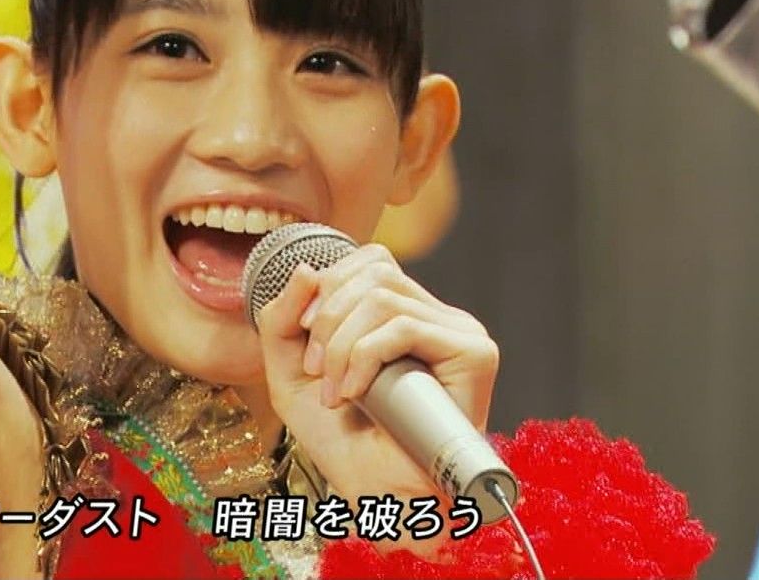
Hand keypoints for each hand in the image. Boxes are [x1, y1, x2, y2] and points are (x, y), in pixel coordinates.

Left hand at [256, 243, 499, 553]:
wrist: (379, 497)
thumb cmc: (342, 441)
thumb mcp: (291, 371)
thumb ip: (284, 319)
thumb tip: (305, 268)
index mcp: (407, 313)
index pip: (372, 260)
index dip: (329, 286)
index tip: (305, 340)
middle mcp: (439, 317)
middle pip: (374, 271)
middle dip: (327, 318)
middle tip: (315, 370)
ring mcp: (461, 334)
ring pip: (384, 297)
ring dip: (341, 345)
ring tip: (335, 391)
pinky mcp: (475, 355)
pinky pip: (405, 326)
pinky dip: (364, 357)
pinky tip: (354, 393)